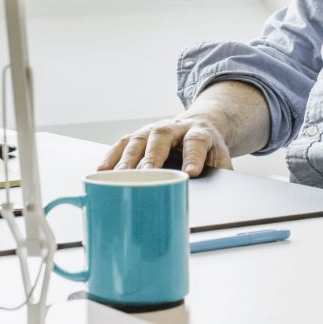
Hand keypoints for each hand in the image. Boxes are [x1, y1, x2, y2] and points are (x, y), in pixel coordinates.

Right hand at [97, 116, 232, 177]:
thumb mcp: (220, 161)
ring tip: (121, 177)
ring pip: (139, 139)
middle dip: (153, 156)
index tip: (191, 172)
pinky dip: (112, 156)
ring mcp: (154, 129)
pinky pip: (122, 143)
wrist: (198, 125)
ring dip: (128, 158)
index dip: (193, 156)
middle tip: (148, 174)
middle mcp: (174, 127)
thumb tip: (210, 199)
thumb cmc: (208, 150)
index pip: (196, 141)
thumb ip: (217, 176)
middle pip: (162, 137)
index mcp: (199, 132)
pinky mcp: (139, 135)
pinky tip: (103, 170)